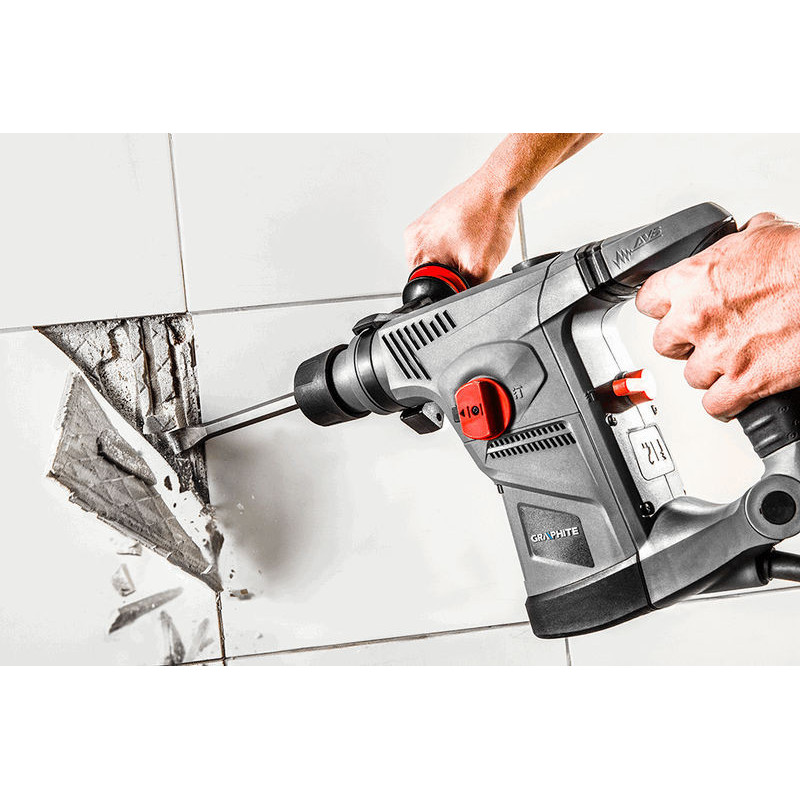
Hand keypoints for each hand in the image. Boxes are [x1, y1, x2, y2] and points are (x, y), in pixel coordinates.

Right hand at [404, 169, 518, 284]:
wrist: (499, 187)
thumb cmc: (488, 216)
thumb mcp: (480, 269)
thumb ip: (467, 292)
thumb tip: (461, 303)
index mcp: (416, 249)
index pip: (423, 287)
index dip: (445, 289)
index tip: (460, 281)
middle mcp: (415, 235)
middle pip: (431, 273)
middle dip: (451, 273)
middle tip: (469, 257)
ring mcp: (424, 224)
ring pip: (439, 258)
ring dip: (456, 258)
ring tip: (471, 243)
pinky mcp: (436, 217)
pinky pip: (444, 242)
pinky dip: (458, 244)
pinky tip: (472, 236)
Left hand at [636, 212, 799, 420]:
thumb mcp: (762, 234)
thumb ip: (734, 246)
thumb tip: (739, 240)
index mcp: (692, 280)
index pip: (648, 300)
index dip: (661, 308)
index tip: (669, 312)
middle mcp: (696, 318)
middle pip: (664, 344)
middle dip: (683, 344)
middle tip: (704, 339)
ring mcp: (717, 353)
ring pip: (692, 376)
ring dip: (709, 372)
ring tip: (729, 363)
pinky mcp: (744, 381)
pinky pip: (716, 406)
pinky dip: (725, 404)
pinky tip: (734, 396)